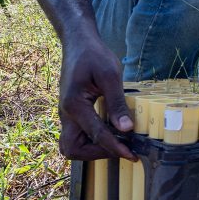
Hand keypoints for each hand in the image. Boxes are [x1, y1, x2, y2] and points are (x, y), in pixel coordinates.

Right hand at [58, 38, 135, 160]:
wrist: (78, 43)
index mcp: (74, 105)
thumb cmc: (94, 56)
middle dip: (96, 154)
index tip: (132, 155)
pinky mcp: (72, 112)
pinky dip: (91, 140)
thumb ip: (117, 103)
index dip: (114, 148)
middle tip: (122, 150)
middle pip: (73, 149)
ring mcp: (67, 114)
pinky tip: (111, 133)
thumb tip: (126, 129)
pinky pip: (77, 135)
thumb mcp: (110, 75)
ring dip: (92, 149)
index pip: (95, 135)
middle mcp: (66, 114)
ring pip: (72, 145)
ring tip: (118, 144)